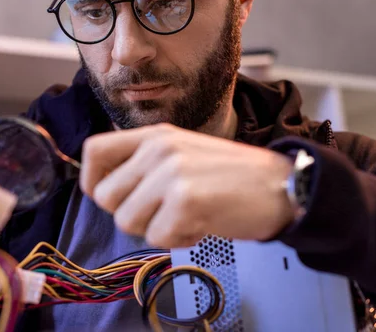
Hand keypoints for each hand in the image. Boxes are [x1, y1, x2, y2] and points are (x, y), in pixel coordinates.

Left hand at [80, 124, 294, 247]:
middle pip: (105, 197)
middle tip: (163, 211)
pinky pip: (157, 237)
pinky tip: (202, 223)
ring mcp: (171, 172)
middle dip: (131, 214)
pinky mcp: (186, 199)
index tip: (111, 198)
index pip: (93, 151)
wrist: (284, 184)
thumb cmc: (232, 176)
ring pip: (126, 221)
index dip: (92, 181)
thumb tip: (103, 189)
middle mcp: (158, 148)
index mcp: (154, 135)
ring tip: (187, 215)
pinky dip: (179, 239)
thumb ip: (144, 164)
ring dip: (156, 228)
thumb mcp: (182, 152)